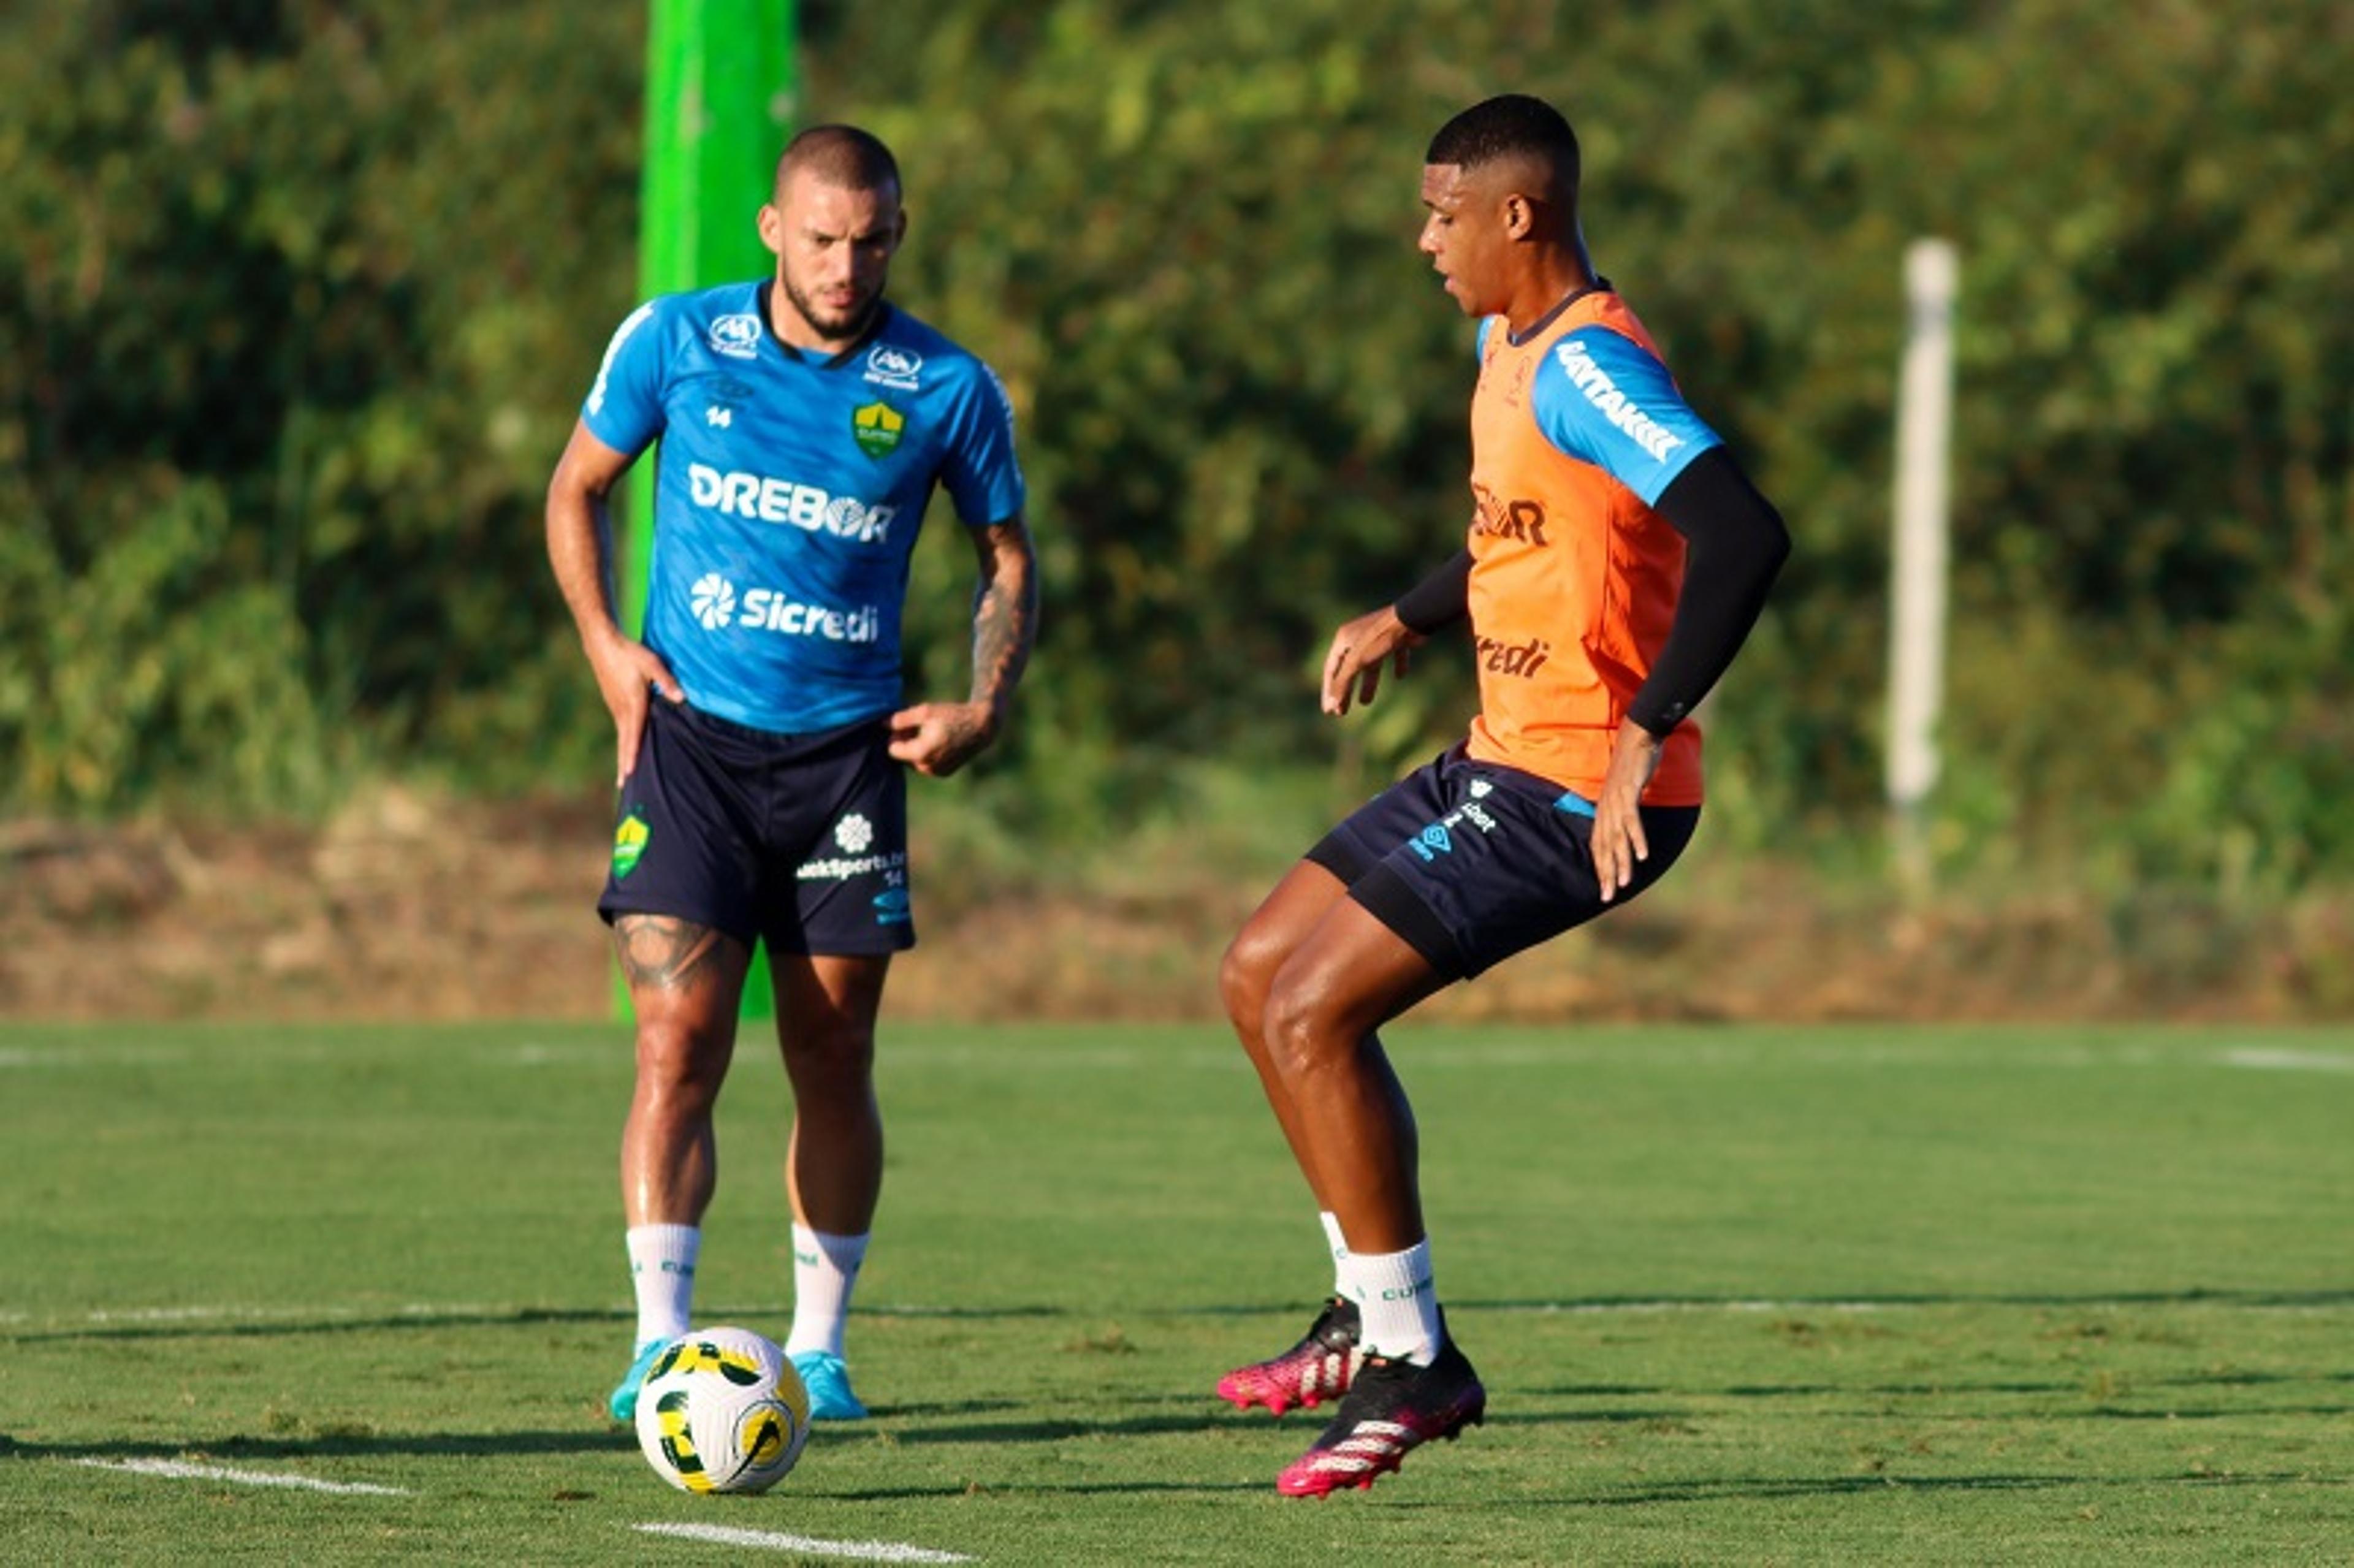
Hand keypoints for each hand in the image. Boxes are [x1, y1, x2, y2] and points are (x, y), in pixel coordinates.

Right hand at [586, 632, 681, 786]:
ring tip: (624, 773)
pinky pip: (620, 727)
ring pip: (621, 736)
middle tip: (622, 785)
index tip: (630, 772)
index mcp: (632, 703)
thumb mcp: (652, 663)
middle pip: (624, 742)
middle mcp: (621, 710)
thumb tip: (681, 698)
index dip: (633, 754)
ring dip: (623, 755)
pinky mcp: (613, 702)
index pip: (633, 734)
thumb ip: (667, 681)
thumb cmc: (630, 653)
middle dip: (624, 764)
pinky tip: (626, 747)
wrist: (603, 643)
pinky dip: (623, 741)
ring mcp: (615, 707)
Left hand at [887, 699, 997, 777]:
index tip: (908, 726)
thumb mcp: (924, 712)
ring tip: (931, 733)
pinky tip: (940, 742)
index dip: (897, 736)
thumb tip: (882, 724)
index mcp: (920, 753)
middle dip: (907, 742)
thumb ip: (900, 719)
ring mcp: (936, 773)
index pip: (892, 749)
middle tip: (920, 727)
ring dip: (917, 748)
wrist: (981, 728)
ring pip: (914, 761)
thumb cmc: (952, 716)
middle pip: (903, 756)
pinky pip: (926, 765)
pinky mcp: (943, 774)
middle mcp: (927, 768)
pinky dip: (928, 755)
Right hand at [1320, 606, 1425, 715]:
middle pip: (1348, 670)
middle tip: (1343, 712)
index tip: (1329, 711)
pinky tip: (1400, 676)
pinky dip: (1396, 666)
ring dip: (1367, 683)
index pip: (1331, 669)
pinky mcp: (1397, 639)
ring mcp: (1378, 638)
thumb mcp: (1357, 662)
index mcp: (1344, 639)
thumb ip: (1343, 683)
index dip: (1329, 691)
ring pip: (1370, 665)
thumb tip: (1330, 705)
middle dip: (1345, 691)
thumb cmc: (1380, 638)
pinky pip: (1394, 655)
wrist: (1412, 618)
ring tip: (1366, 702)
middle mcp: (1358, 637)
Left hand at [1592, 721, 1664, 902]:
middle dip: (1606, 874)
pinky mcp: (1628, 792)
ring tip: (1625, 884)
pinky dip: (1637, 838)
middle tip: (1608, 897)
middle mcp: (1605, 809)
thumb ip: (1624, 810)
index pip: (1598, 846)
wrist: (1637, 736)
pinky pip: (1632, 821)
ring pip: (1617, 838)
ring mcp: (1616, 801)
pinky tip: (1642, 855)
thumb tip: (1627, 828)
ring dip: (1622, 862)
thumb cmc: (1632, 765)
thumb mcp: (1625, 792)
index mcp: (1603, 811)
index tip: (1604, 890)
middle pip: (1603, 847)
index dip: (1601, 868)